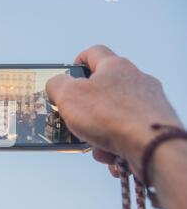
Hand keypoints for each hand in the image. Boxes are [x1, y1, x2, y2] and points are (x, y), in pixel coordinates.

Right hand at [46, 45, 182, 176]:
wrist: (151, 145)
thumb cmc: (112, 116)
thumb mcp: (68, 95)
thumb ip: (56, 85)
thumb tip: (56, 85)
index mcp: (115, 67)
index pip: (94, 53)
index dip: (78, 61)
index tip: (69, 73)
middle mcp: (135, 81)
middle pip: (103, 91)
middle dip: (86, 110)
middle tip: (75, 120)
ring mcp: (147, 103)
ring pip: (113, 116)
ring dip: (99, 132)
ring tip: (95, 145)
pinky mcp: (153, 126)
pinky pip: (127, 134)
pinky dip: (115, 145)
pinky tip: (111, 155)